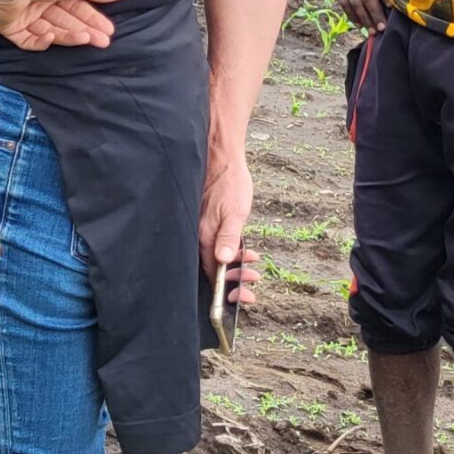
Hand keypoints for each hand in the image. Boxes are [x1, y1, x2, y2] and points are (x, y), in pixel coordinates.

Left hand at [0, 0, 125, 50]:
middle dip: (84, 30)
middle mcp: (37, 1)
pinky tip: (50, 37)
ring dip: (69, 36)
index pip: (74, 8)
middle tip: (103, 40)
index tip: (109, 30)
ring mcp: (21, 13)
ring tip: (88, 39)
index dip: (91, 19)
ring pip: (49, 30)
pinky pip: (25, 40)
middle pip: (64, 21)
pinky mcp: (8, 25)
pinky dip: (39, 41)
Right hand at [198, 142, 258, 292]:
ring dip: (236, 266)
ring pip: (217, 257)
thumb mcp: (234, 211)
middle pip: (213, 268)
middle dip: (233, 281)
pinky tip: (246, 252)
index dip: (227, 287)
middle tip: (253, 285)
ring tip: (254, 267)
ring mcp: (203, 228)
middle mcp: (199, 234)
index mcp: (203, 235)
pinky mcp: (209, 222)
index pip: (211, 271)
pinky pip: (218, 244)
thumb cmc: (229, 182)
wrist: (222, 157)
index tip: (244, 296)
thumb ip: (228, 237)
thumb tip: (221, 261)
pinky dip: (233, 252)